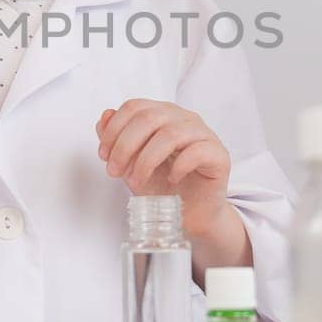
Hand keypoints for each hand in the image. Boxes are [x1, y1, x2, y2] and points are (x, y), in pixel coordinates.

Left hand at [95, 99, 231, 235]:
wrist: (188, 214)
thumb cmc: (161, 186)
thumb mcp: (130, 163)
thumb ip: (116, 138)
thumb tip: (105, 116)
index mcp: (162, 114)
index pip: (135, 106)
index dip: (114, 129)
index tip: (103, 155)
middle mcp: (183, 119)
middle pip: (149, 118)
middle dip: (125, 146)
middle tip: (114, 171)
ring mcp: (203, 134)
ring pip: (170, 134)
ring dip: (146, 160)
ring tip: (137, 181)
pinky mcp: (218, 155)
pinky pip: (198, 151)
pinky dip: (179, 166)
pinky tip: (170, 180)